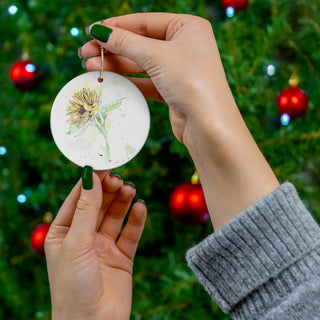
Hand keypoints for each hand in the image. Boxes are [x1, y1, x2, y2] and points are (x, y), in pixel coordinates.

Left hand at [45, 171, 146, 319]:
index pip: (78, 199)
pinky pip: (130, 233)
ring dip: (123, 201)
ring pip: (115, 216)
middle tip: (119, 178)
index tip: (103, 165)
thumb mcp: (76, 242)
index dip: (90, 182)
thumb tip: (91, 178)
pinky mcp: (122, 256)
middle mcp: (84, 237)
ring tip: (130, 189)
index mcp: (64, 232)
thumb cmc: (73, 286)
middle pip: (99, 205)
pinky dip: (136, 220)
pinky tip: (140, 208)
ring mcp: (103, 246)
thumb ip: (86, 209)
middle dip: (108, 191)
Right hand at [80, 13, 230, 142]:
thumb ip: (126, 42)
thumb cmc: (190, 81)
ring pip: (141, 63)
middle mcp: (184, 46)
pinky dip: (128, 81)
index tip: (91, 31)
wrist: (208, 124)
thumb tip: (99, 31)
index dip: (116, 26)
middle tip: (85, 53)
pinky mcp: (173, 90)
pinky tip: (108, 80)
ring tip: (90, 67)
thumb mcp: (156, 55)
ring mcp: (179, 69)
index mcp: (187, 27)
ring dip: (116, 65)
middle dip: (112, 48)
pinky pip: (146, 81)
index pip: (144, 22)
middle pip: (141, 42)